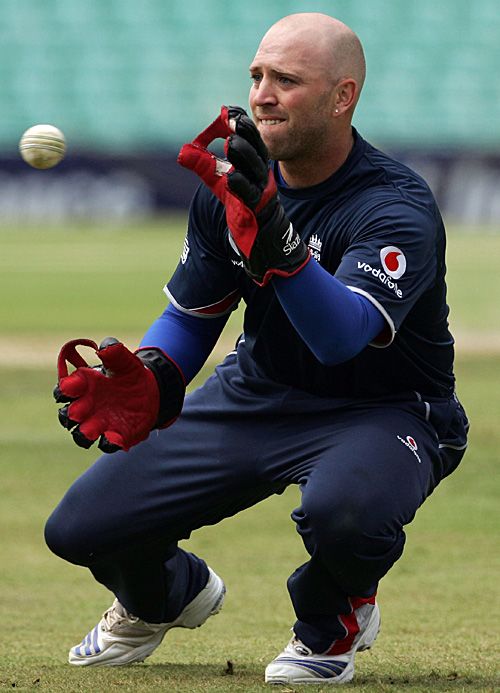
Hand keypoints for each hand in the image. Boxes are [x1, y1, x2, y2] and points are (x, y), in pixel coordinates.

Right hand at [54, 338, 184, 452]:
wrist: (150, 390)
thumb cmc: (130, 373)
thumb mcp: (125, 360)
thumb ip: (115, 352)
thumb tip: (106, 347)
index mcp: (84, 385)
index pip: (65, 389)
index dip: (65, 389)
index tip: (72, 386)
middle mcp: (86, 406)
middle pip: (67, 415)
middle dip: (71, 415)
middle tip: (79, 412)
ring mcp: (99, 423)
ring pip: (81, 434)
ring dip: (84, 434)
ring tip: (91, 431)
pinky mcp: (115, 435)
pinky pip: (107, 444)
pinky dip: (109, 443)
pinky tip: (115, 438)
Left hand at [178, 105, 309, 285]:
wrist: (263, 238)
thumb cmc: (243, 207)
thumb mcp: (223, 183)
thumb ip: (206, 167)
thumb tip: (184, 152)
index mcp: (257, 165)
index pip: (253, 140)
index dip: (244, 125)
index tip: (231, 110)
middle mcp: (261, 176)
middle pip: (257, 150)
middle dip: (246, 134)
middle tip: (232, 120)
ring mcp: (260, 192)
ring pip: (254, 170)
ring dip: (243, 155)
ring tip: (231, 143)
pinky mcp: (256, 209)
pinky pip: (249, 195)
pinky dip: (240, 185)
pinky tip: (229, 178)